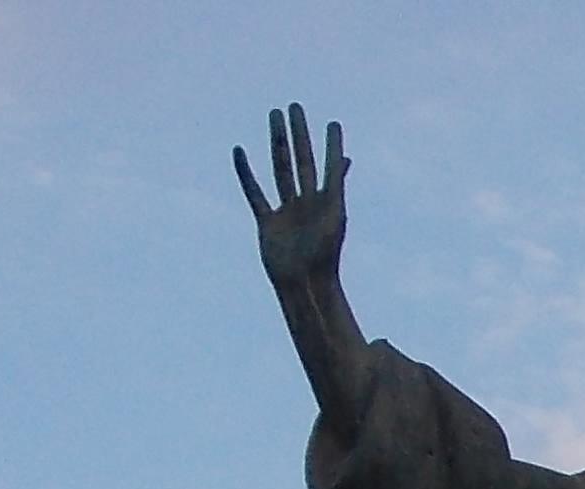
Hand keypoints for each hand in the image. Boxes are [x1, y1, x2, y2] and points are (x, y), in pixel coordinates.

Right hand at [235, 102, 349, 288]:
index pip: (329, 166)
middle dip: (299, 133)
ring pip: (280, 169)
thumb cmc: (324, 255)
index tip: (333, 124)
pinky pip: (255, 193)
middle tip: (294, 107)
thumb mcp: (333, 216)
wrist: (304, 285)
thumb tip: (345, 159)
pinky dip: (246, 173)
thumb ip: (336, 185)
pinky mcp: (267, 222)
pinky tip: (240, 152)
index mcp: (327, 203)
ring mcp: (287, 211)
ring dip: (277, 143)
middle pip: (301, 160)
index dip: (331, 145)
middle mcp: (307, 203)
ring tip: (274, 118)